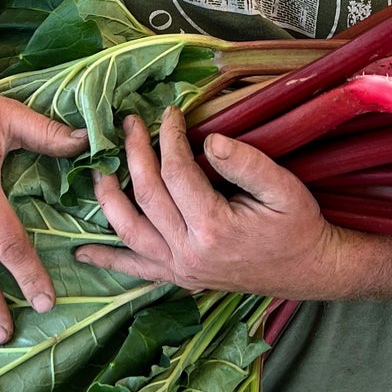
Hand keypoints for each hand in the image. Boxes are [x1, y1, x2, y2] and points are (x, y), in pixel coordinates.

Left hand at [76, 107, 348, 298]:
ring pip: (130, 231)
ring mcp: (180, 269)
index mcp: (214, 227)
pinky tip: (82, 252)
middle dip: (134, 153)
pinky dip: (108, 259)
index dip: (168, 137)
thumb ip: (247, 163)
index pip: (176, 172)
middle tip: (128, 123)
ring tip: (98, 169)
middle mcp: (189, 252)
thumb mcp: (285, 189)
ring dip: (109, 198)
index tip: (168, 113)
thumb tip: (209, 141)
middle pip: (146, 195)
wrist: (309, 270)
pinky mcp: (180, 278)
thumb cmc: (298, 226)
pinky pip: (136, 269)